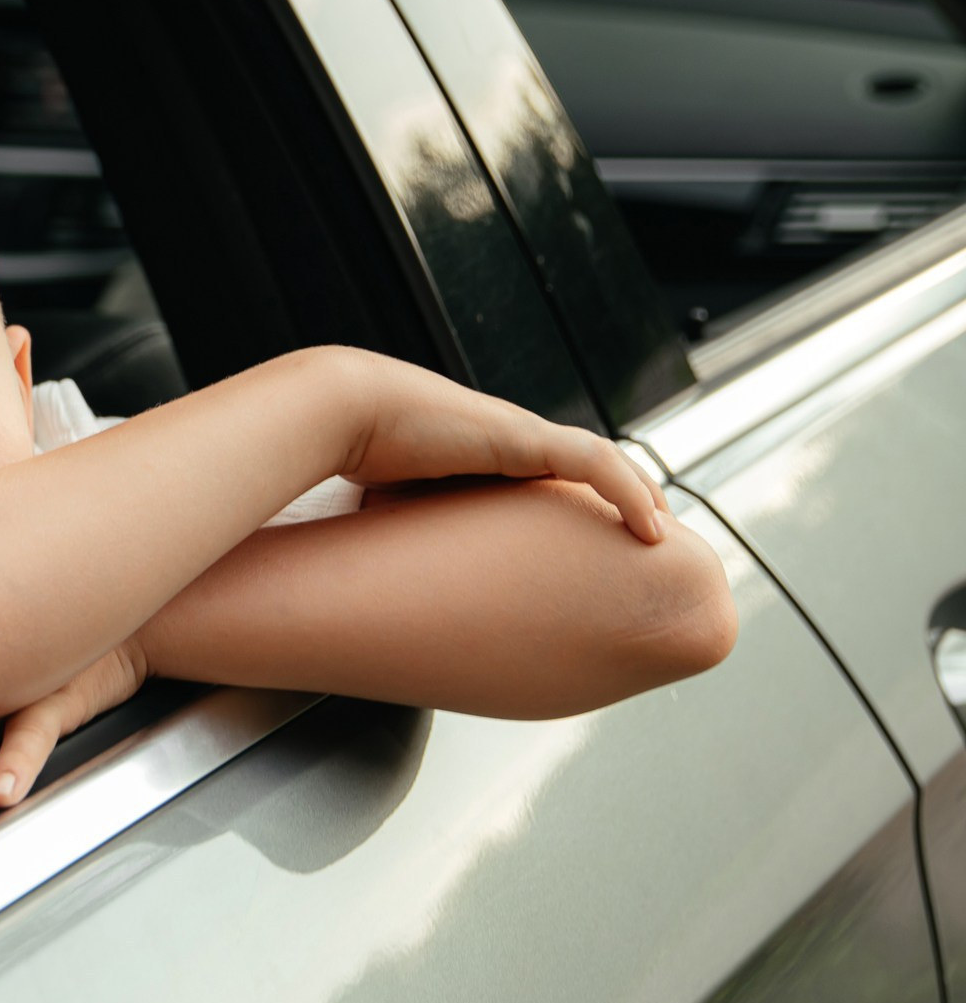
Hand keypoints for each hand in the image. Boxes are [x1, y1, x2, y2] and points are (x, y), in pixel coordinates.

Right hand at [319, 349, 669, 540]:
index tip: (602, 545)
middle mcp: (508, 439)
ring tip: (661, 535)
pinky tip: (651, 527)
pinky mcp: (524, 437)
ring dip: (639, 496)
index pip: (552, 473)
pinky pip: (596, 462)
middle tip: (648, 542)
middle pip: (589, 464)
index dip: (584, 504)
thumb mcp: (388, 505)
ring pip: (604, 461)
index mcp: (481, 454)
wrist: (342, 413)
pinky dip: (628, 492)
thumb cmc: (350, 457)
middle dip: (625, 498)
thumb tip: (390, 588)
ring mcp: (519, 434)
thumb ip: (408, 533)